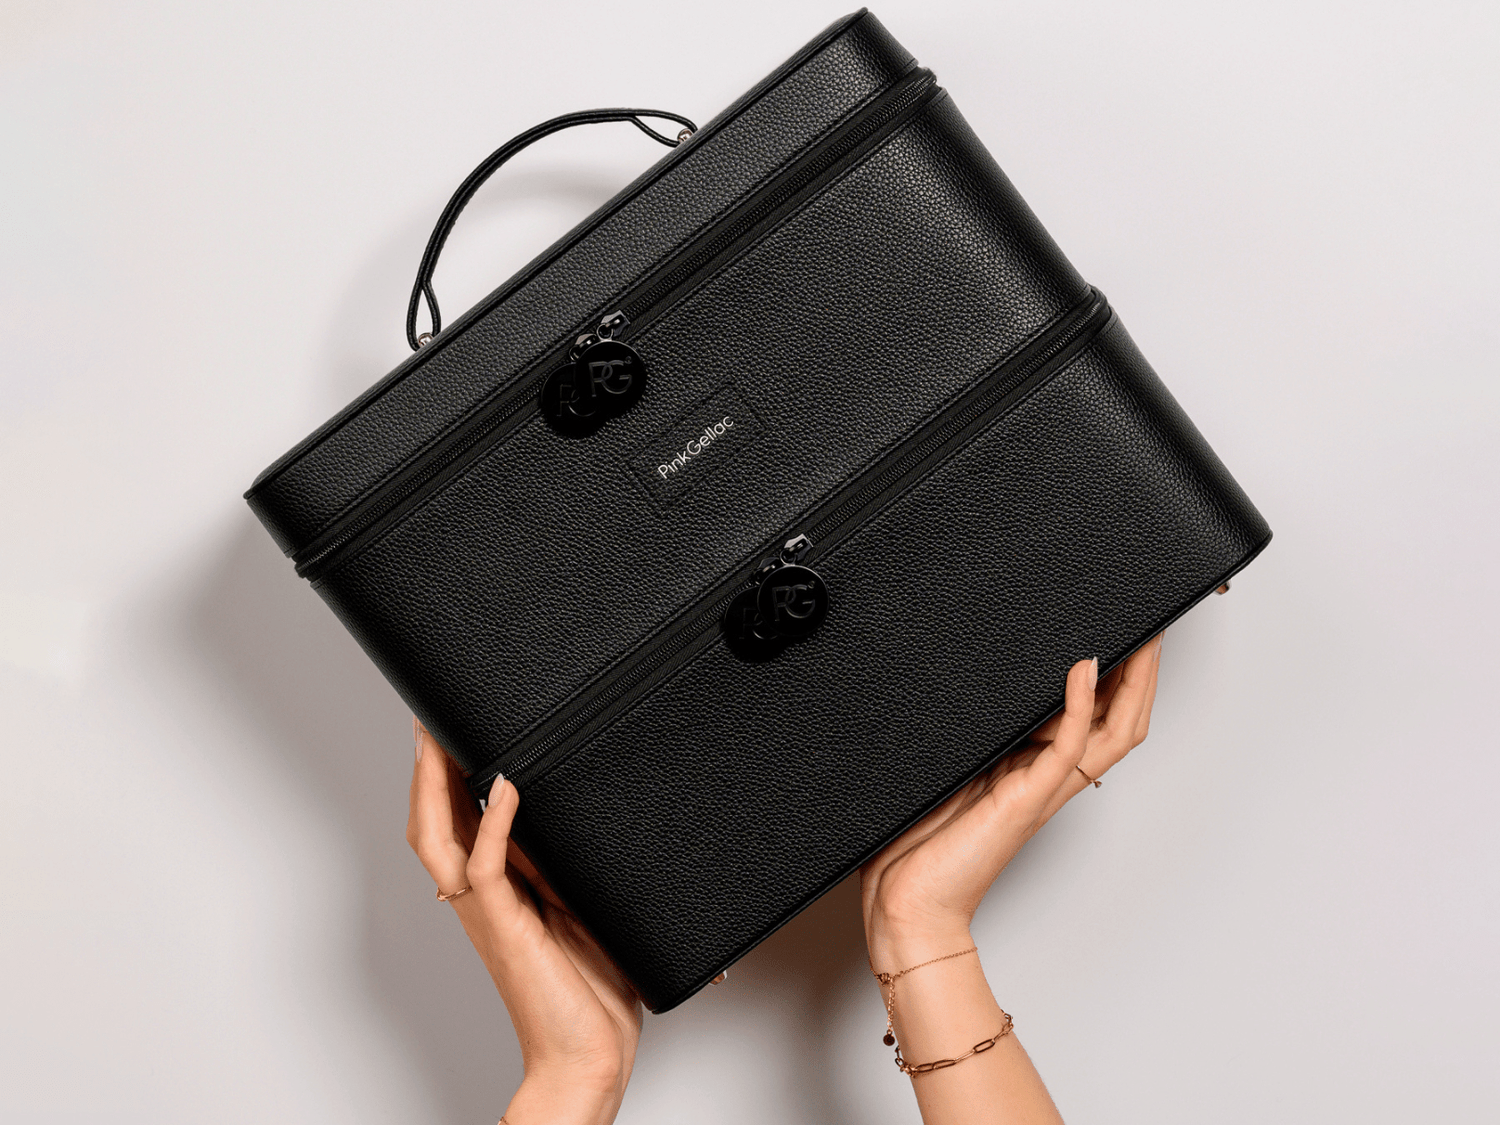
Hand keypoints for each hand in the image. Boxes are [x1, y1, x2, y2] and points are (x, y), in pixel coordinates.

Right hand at [406, 722, 641, 1124]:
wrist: (589, 1051)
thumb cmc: (588, 989)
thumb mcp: (577, 902)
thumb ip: (559, 860)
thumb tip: (559, 807)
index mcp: (494, 890)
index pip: (455, 822)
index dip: (442, 776)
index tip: (445, 730)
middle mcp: (479, 899)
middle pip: (430, 824)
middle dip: (426, 769)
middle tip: (428, 720)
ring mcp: (489, 913)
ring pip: (441, 840)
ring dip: (437, 785)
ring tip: (440, 738)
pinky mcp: (509, 926)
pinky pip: (486, 868)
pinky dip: (493, 825)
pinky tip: (504, 788)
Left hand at [861, 636, 1161, 966]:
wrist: (907, 901)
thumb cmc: (922, 846)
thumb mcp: (952, 770)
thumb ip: (977, 736)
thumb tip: (976, 687)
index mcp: (1036, 770)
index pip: (1097, 719)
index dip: (1122, 681)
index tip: (1129, 637)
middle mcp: (1048, 779)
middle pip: (1122, 721)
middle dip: (1143, 673)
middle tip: (1152, 627)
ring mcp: (1041, 787)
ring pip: (1112, 732)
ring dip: (1133, 682)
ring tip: (1142, 639)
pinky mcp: (1026, 797)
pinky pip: (1069, 746)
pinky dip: (1081, 705)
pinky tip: (1084, 669)